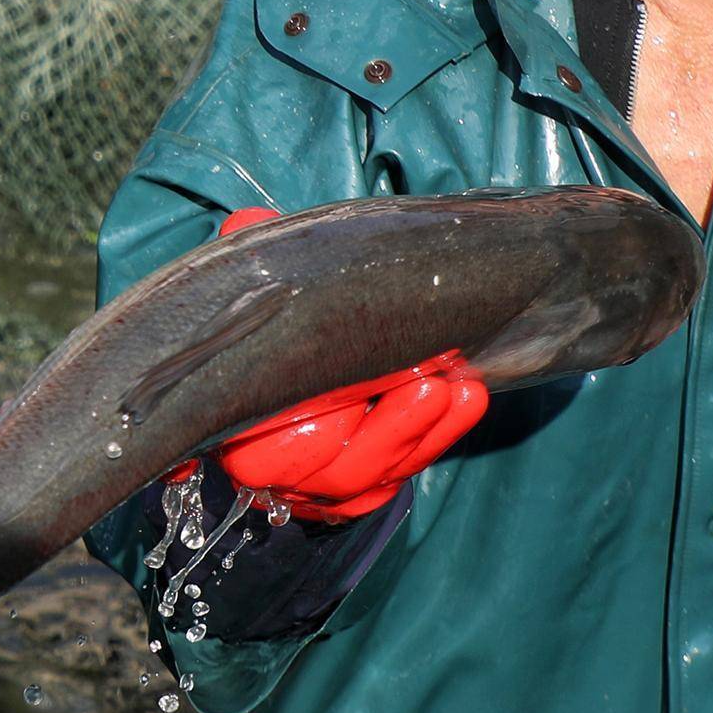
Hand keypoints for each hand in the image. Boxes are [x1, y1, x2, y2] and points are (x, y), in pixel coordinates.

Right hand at [200, 206, 488, 521]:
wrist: (314, 351)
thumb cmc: (282, 326)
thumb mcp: (265, 290)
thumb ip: (254, 264)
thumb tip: (247, 227)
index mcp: (243, 431)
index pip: (266, 454)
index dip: (307, 436)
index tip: (343, 400)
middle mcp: (285, 470)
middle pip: (335, 469)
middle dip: (384, 431)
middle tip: (427, 381)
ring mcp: (331, 483)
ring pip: (377, 473)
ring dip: (420, 430)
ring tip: (454, 385)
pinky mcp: (371, 486)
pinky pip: (408, 471)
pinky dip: (443, 435)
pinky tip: (469, 394)